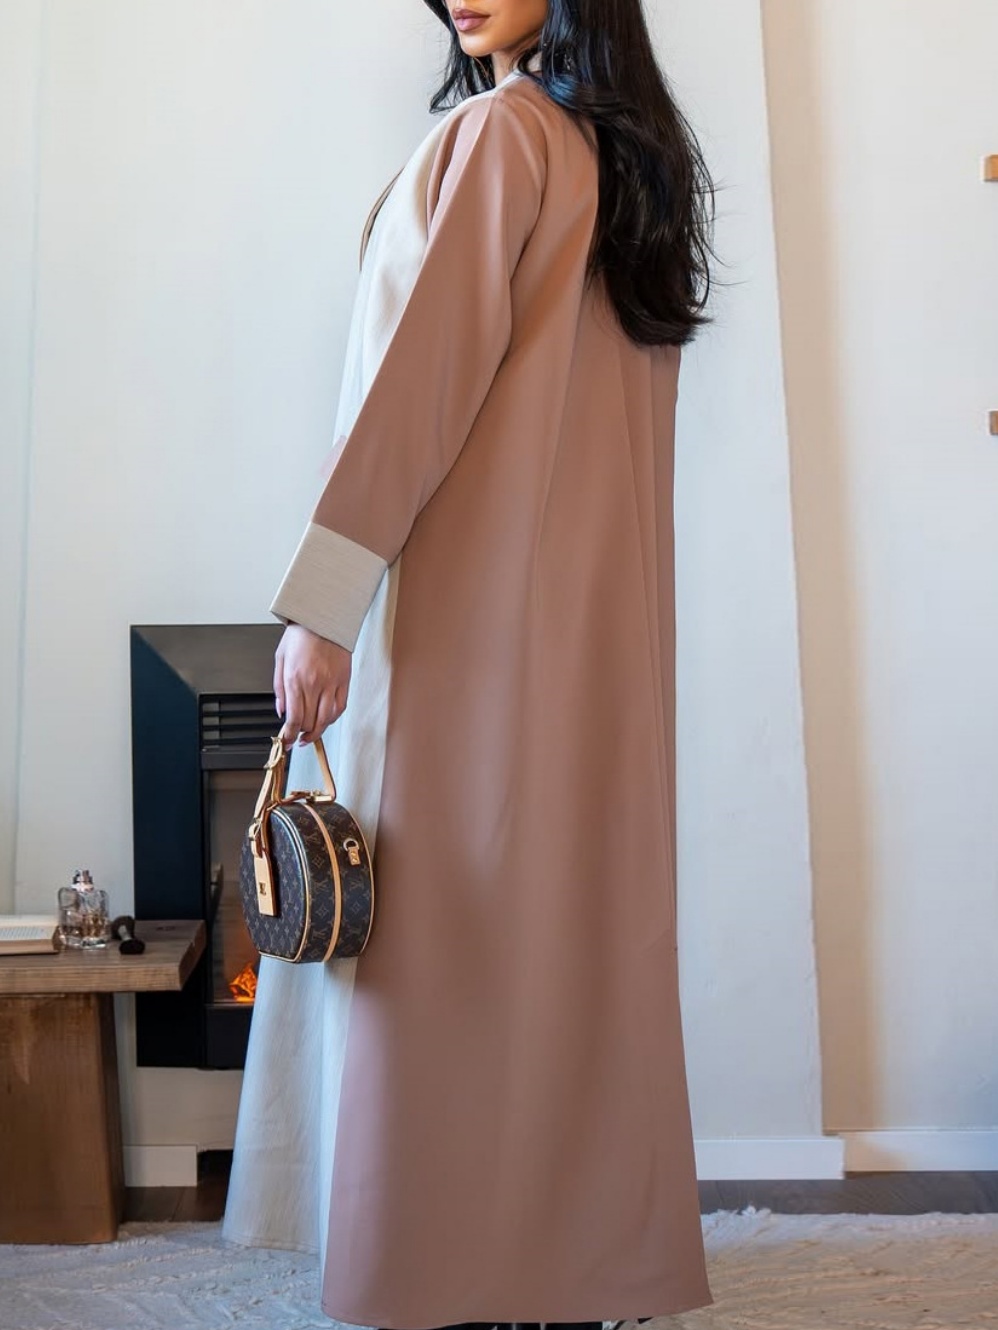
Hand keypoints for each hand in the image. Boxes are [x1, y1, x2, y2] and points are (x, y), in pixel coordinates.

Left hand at [273, 623, 351, 748]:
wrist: (322, 618)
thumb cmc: (300, 636)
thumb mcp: (280, 660)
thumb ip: (279, 689)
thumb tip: (281, 712)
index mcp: (295, 680)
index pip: (294, 719)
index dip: (290, 736)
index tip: (288, 742)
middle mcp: (314, 685)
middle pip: (309, 723)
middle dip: (301, 734)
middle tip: (297, 736)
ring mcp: (331, 684)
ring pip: (326, 720)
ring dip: (317, 731)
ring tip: (310, 733)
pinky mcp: (344, 681)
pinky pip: (340, 708)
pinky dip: (332, 719)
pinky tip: (325, 720)